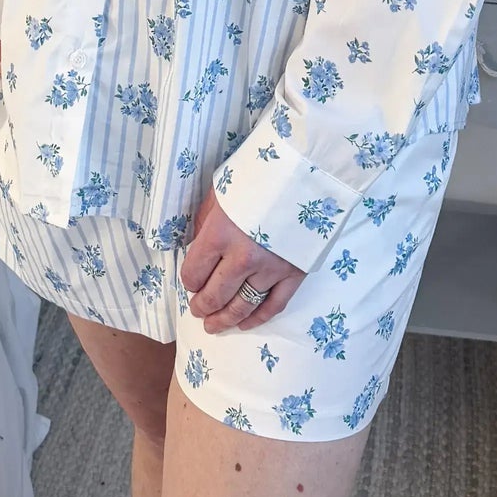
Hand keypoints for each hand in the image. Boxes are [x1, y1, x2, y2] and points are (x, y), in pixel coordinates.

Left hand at [180, 184, 305, 333]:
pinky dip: (257, 319)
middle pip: (215, 295)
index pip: (194, 273)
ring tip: (213, 326)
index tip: (191, 281)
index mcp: (219, 234)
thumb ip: (206, 223)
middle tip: (197, 310)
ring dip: (224, 320)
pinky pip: (273, 306)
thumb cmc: (258, 175)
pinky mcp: (294, 274)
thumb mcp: (221, 192)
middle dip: (202, 306)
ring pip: (242, 306)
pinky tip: (245, 324)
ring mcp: (271, 269)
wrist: (307, 170)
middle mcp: (243, 257)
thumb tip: (198, 247)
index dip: (189, 281)